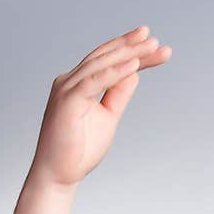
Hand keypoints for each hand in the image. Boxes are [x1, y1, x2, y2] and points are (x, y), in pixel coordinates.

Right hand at [28, 25, 171, 191]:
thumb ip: (118, 95)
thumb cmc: (79, 150)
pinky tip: (134, 65)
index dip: (130, 51)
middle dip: (131, 46)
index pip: (108, 61)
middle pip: (106, 56)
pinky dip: (115, 72)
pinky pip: (95, 81)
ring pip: (101, 63)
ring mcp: (67, 88)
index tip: (154, 44)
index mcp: (80, 83)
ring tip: (150, 46)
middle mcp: (71, 80)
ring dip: (127, 54)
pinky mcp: (68, 100)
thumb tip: (133, 74)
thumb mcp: (108, 118)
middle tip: (154, 38)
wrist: (59, 175)